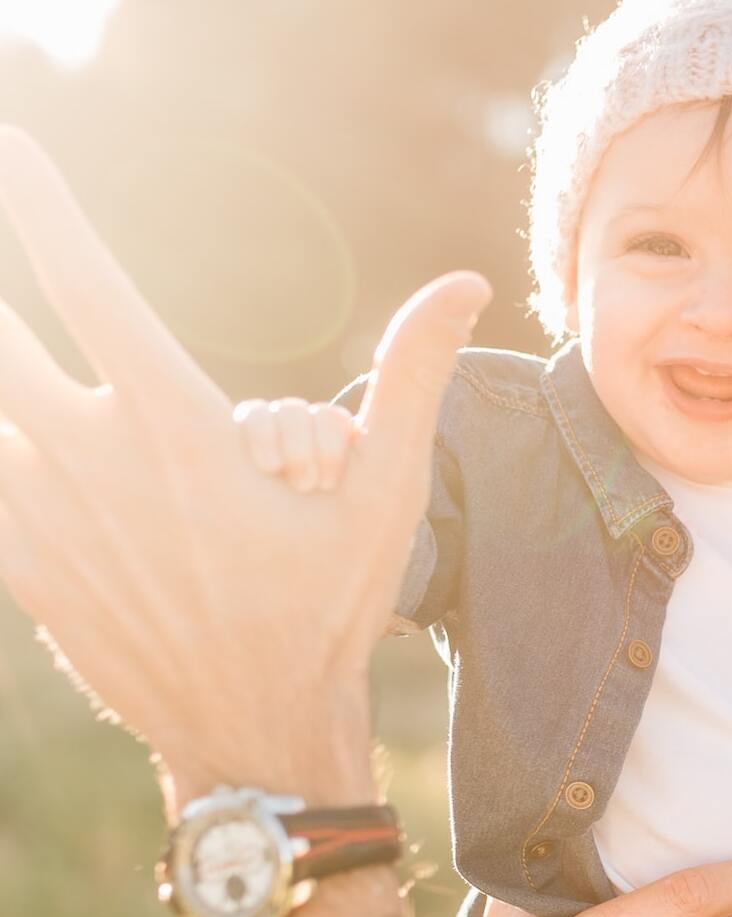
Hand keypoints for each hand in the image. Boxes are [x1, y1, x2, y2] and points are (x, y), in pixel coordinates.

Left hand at [0, 126, 486, 802]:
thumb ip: (411, 374)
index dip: (41, 206)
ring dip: (1, 378)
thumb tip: (463, 282)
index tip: (16, 146)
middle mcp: (91, 465)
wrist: (252, 733)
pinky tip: (21, 436)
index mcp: (177, 431)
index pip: (85, 285)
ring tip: (21, 363)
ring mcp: (45, 520)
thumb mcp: (387, 492)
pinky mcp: (23, 566)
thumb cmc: (329, 607)